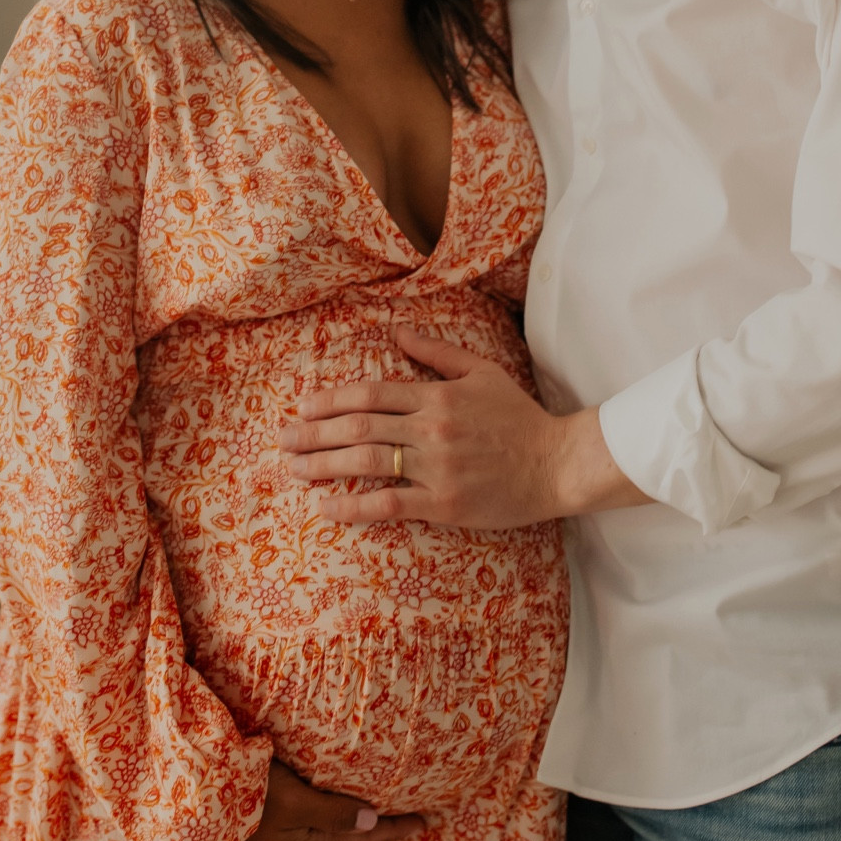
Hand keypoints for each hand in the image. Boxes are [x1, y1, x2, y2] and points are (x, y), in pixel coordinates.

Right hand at [242, 760, 426, 840]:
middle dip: (385, 830)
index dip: (397, 829)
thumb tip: (373, 823)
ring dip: (362, 825)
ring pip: (334, 833)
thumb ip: (331, 813)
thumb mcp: (290, 801)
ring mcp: (280, 832)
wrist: (189, 795)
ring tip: (384, 812)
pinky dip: (339, 815)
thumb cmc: (243, 790)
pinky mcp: (268, 816)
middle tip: (416, 817)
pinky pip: (317, 821)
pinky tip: (337, 802)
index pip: (363, 840)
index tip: (431, 819)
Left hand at [280, 325, 648, 526]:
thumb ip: (436, 352)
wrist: (556, 463)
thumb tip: (397, 330)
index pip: (370, 393)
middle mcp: (430, 428)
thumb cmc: (519, 417)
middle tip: (284, 439)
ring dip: (323, 465)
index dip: (331, 399)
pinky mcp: (444, 502)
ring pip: (366, 462)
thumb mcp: (481, 372)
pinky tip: (328, 509)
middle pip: (358, 427)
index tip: (303, 405)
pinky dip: (354, 507)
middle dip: (314, 433)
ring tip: (295, 469)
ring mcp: (436, 467)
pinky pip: (389, 504)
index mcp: (436, 395)